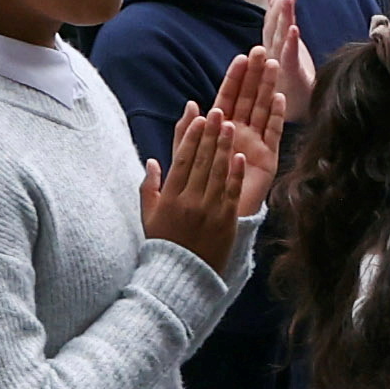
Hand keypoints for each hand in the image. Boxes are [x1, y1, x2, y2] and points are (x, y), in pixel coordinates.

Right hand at [144, 99, 278, 264]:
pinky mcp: (226, 221)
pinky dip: (236, 174)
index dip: (191, 137)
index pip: (183, 160)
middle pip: (202, 161)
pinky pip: (232, 193)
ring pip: (218, 173)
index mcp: (170, 198)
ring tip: (231, 126)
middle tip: (218, 112)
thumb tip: (152, 161)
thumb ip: (149, 188)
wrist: (181, 276)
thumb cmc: (163, 245)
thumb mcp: (149, 216)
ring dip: (225, 147)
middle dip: (211, 134)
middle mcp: (190, 201)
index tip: (199, 118)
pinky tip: (240, 157)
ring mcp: (210, 211)